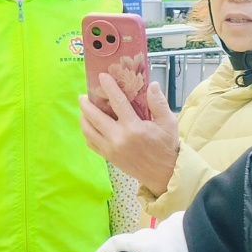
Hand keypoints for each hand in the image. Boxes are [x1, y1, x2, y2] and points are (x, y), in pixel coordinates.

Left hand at [80, 78, 180, 195]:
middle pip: (94, 117)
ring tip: (84, 108)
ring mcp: (111, 149)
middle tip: (84, 95)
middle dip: (86, 104)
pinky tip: (89, 125)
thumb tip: (152, 85)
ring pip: (88, 130)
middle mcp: (118, 138)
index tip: (101, 77)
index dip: (109, 88)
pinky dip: (87, 132)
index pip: (117, 103)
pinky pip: (91, 143)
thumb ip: (159, 103)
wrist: (164, 174)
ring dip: (83, 117)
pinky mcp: (109, 157)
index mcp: (133, 128)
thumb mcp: (168, 123)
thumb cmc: (166, 146)